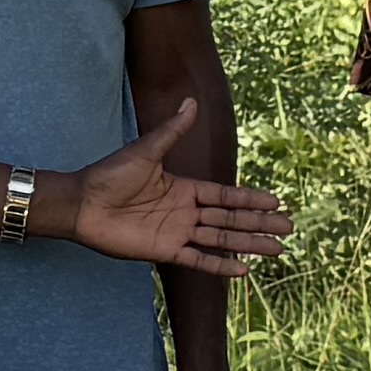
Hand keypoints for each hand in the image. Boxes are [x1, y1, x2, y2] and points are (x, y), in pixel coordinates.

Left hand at [56, 95, 295, 274]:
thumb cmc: (109, 174)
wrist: (81, 203)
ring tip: (277, 250)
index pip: (225, 196)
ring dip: (248, 244)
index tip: (276, 202)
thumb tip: (191, 101)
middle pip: (230, 219)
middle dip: (259, 224)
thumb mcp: (146, 151)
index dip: (250, 199)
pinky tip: (243, 270)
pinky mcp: (163, 251)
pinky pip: (197, 259)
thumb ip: (172, 131)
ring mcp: (176, 232)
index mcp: (184, 188)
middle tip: (289, 228)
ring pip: (221, 240)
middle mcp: (184, 212)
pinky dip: (219, 266)